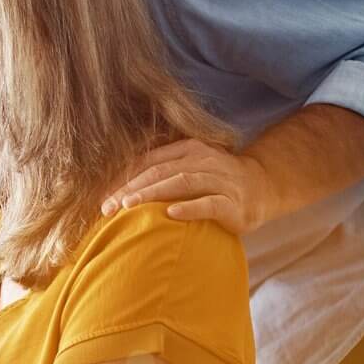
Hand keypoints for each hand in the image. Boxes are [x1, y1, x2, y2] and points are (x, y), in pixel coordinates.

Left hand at [101, 138, 273, 233]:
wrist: (264, 187)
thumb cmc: (214, 182)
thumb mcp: (188, 169)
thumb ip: (160, 173)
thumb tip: (116, 190)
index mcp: (187, 149)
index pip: (148, 162)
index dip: (122, 177)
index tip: (100, 195)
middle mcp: (202, 160)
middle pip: (159, 172)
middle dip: (129, 189)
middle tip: (106, 207)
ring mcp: (220, 180)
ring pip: (181, 183)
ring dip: (151, 194)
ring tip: (128, 206)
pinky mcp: (234, 203)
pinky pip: (210, 203)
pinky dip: (189, 208)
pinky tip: (170, 214)